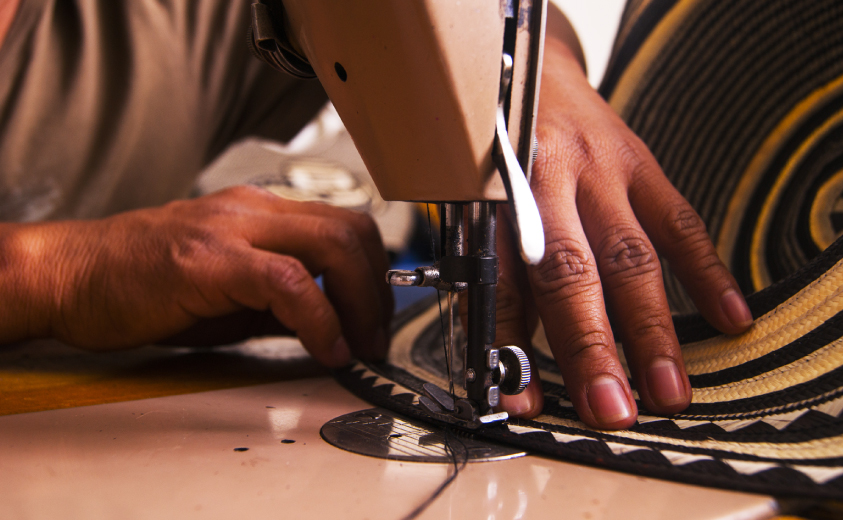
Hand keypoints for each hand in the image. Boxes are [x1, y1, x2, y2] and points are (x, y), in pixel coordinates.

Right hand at [0, 186, 391, 366]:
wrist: (69, 275)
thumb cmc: (138, 282)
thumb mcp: (226, 292)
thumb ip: (278, 299)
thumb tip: (329, 322)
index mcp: (259, 213)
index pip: (344, 226)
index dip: (375, 274)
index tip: (377, 318)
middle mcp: (252, 210)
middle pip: (351, 230)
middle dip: (380, 289)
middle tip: (377, 335)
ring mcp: (231, 228)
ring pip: (331, 244)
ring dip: (362, 302)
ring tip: (358, 345)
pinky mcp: (209, 259)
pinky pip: (288, 281)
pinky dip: (321, 318)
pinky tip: (325, 347)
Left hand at [492, 37, 752, 428]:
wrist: (527, 71)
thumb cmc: (492, 153)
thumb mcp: (475, 204)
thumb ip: (498, 276)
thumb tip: (510, 364)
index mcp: (493, 195)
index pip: (502, 281)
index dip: (511, 346)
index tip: (521, 403)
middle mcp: (547, 179)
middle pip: (571, 272)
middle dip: (592, 347)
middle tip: (611, 410)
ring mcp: (601, 169)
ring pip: (632, 256)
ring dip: (651, 329)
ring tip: (668, 390)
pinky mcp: (643, 163)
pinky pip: (680, 222)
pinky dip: (707, 273)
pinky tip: (729, 318)